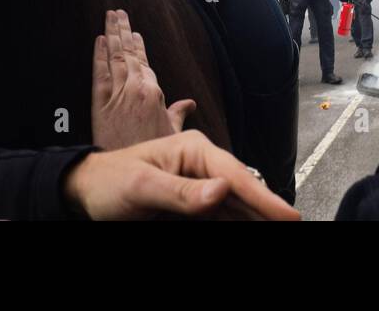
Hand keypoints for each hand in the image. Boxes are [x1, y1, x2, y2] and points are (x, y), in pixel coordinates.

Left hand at [62, 130, 300, 220]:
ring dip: (256, 220)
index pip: (236, 176)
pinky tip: (252, 229)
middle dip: (267, 212)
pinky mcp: (195, 209)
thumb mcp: (142, 186)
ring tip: (278, 228)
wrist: (85, 194)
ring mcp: (201, 189)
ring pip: (239, 209)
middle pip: (245, 193)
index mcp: (194, 150)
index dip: (265, 199)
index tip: (289, 217)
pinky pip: (224, 219)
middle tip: (292, 225)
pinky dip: (239, 225)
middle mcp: (203, 167)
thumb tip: (222, 189)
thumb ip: (181, 191)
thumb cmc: (109, 182)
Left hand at [91, 9, 194, 149]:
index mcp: (154, 93)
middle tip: (119, 12)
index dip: (139, 45)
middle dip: (124, 30)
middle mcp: (136, 89)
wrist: (129, 175)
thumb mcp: (171, 135)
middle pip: (130, 54)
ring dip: (112, 34)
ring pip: (115, 57)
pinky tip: (99, 41)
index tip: (135, 32)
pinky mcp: (100, 103)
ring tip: (109, 16)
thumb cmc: (153, 157)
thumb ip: (178, 115)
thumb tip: (189, 103)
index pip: (145, 62)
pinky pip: (99, 73)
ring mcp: (117, 94)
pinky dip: (99, 55)